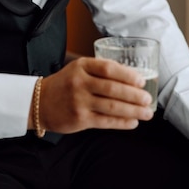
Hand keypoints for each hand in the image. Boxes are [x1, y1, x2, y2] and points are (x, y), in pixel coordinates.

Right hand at [29, 56, 153, 134]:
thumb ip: (99, 71)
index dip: (127, 75)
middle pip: (112, 88)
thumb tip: (131, 78)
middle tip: (148, 99)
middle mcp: (79, 82)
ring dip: (133, 111)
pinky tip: (133, 122)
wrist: (40, 102)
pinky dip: (122, 123)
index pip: (108, 68)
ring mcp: (79, 101)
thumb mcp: (77, 69)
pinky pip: (106, 121)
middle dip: (134, 95)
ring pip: (112, 107)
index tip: (141, 81)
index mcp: (81, 66)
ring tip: (147, 113)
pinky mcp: (80, 119)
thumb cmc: (65, 84)